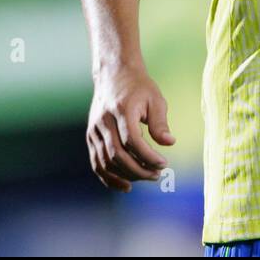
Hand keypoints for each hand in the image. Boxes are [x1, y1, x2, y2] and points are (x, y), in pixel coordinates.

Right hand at [87, 62, 174, 191]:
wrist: (113, 74)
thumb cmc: (139, 87)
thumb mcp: (155, 99)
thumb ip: (160, 122)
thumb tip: (169, 143)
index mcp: (121, 109)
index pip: (132, 140)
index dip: (148, 156)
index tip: (164, 163)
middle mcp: (104, 120)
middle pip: (117, 154)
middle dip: (138, 170)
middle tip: (157, 175)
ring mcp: (94, 129)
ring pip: (105, 162)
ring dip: (126, 175)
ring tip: (146, 177)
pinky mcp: (90, 136)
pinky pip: (96, 162)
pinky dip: (108, 177)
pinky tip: (125, 185)